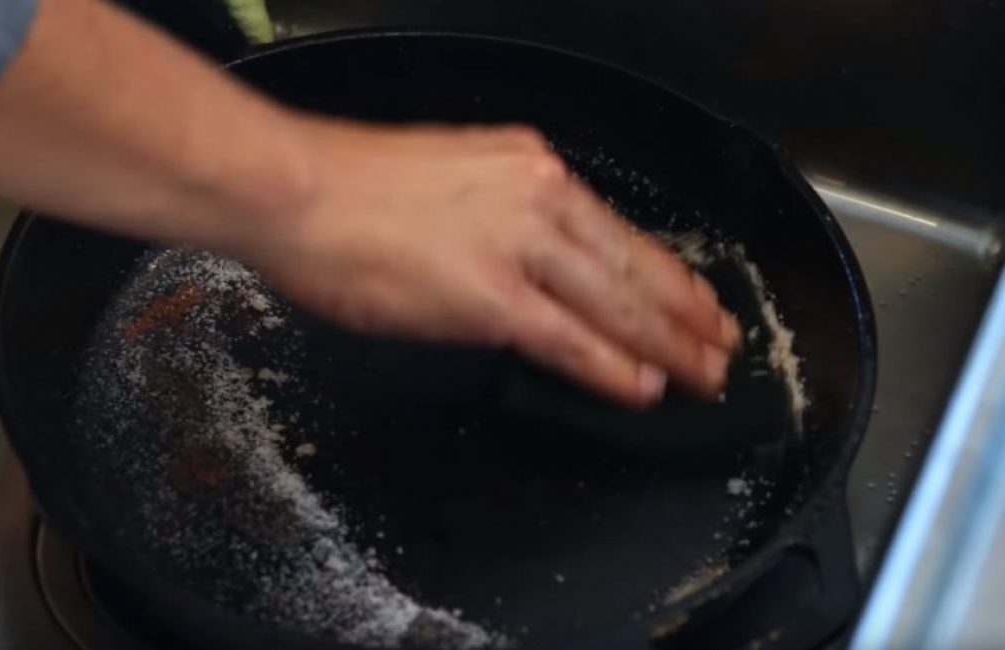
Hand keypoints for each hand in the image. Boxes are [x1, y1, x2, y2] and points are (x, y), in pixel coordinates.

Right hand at [231, 116, 740, 406]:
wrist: (294, 190)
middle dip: (684, 310)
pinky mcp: (490, 295)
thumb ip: (490, 214)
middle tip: (720, 341)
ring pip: (616, 301)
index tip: (689, 292)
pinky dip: (611, 366)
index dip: (660, 268)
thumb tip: (515, 262)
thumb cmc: (344, 185)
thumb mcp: (441, 174)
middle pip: (631, 263)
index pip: (613, 225)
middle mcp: (537, 196)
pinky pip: (570, 337)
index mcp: (525, 165)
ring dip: (667, 343)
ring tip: (702, 372)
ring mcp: (518, 245)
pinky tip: (641, 386)